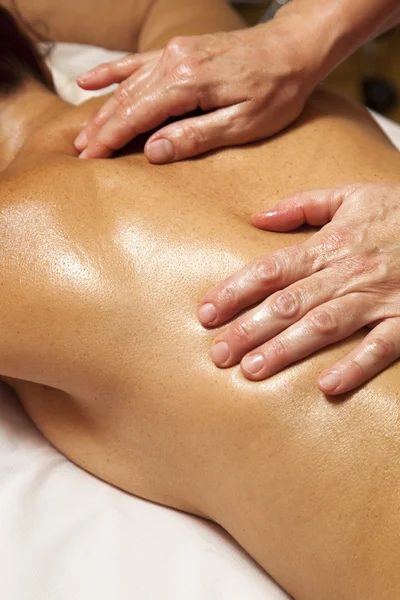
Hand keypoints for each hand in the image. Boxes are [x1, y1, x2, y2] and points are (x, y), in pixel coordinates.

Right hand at [74, 19, 314, 161]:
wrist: (294, 48)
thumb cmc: (277, 91)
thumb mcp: (244, 124)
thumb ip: (196, 136)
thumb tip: (153, 151)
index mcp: (190, 82)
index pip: (138, 115)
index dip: (111, 139)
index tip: (90, 158)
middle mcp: (175, 61)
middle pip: (127, 100)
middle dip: (102, 128)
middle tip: (81, 153)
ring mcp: (176, 52)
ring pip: (129, 84)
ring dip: (105, 110)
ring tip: (84, 133)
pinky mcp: (180, 50)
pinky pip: (137, 61)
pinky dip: (112, 72)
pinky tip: (89, 81)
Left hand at [197, 182, 399, 394]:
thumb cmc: (399, 211)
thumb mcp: (351, 194)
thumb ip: (301, 204)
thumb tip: (256, 216)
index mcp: (330, 244)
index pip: (271, 269)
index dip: (235, 290)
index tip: (206, 312)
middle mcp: (348, 272)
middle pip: (289, 302)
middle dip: (250, 329)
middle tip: (218, 353)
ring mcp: (378, 297)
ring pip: (325, 325)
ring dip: (287, 349)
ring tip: (252, 370)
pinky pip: (382, 345)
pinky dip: (356, 365)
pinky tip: (326, 386)